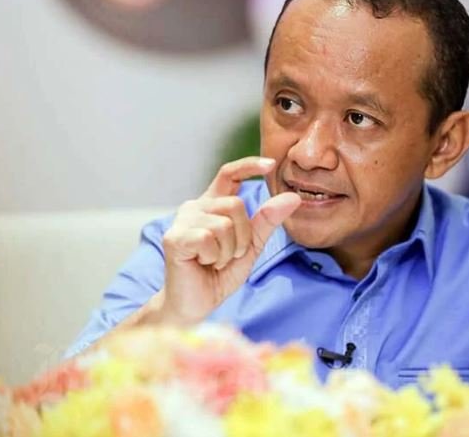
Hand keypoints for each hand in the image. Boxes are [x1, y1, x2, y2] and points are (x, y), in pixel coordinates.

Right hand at [154, 157, 300, 325]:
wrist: (195, 304)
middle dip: (242, 237)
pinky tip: (202, 264)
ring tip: (214, 262)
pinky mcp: (174, 238)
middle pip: (235, 204)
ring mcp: (182, 221)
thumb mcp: (250, 247)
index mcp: (211, 205)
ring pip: (224, 224)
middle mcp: (194, 207)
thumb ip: (267, 221)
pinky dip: (214, 257)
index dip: (249, 166)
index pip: (229, 174)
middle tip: (228, 256)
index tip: (271, 165)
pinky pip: (208, 239)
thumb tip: (293, 197)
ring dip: (228, 251)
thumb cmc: (218, 275)